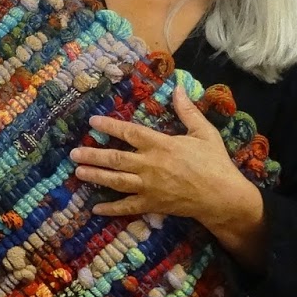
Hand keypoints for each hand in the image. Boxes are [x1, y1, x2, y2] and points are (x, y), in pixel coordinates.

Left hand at [69, 86, 266, 262]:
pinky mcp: (152, 204)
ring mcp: (149, 187)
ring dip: (95, 177)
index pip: (129, 133)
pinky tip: (96, 208)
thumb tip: (178, 87)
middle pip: (115, 159)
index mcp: (161, 145)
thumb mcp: (204, 132)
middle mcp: (150, 165)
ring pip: (116, 181)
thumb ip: (187, 111)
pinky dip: (111, 209)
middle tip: (73, 153)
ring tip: (78, 172)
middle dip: (92, 155)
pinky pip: (127, 207)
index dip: (109, 127)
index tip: (92, 122)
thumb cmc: (214, 162)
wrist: (222, 196)